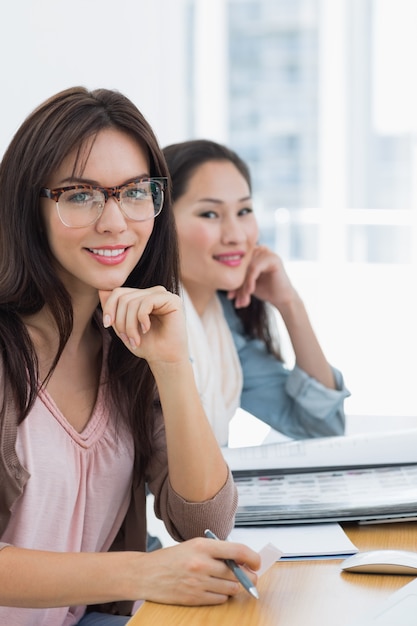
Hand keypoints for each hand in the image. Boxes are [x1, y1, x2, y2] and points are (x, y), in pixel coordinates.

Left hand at [99, 286, 188, 363]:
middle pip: (124, 297)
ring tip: (135, 340)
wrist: (164, 359)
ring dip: (130, 325)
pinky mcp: (172, 300)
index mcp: (142, 296)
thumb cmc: (146, 345)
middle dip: (121, 321)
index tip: (108, 325)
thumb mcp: (122, 326)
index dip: (109, 308)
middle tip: (126, 338)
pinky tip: (146, 330)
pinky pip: (147, 302)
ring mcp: (163, 295)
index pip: (118, 292)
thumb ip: (113, 308)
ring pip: (134, 302)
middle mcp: (153, 292)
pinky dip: (141, 319)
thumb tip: (101, 289)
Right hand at [137, 537, 259, 605]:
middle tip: (250, 576)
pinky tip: (215, 589)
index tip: (257, 562)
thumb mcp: (193, 546)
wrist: (146, 574)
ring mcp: (197, 582)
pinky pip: (219, 600)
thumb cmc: (171, 558)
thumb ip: (216, 551)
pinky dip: (222, 596)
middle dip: (247, 576)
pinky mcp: (193, 598)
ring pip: (230, 589)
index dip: (252, 557)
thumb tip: (242, 562)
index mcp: (202, 545)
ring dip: (234, 587)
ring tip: (228, 582)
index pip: (237, 550)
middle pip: (237, 573)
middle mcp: (201, 563)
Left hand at [228, 245, 297, 309]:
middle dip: (237, 285)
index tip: (230, 296)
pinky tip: (250, 291)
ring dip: (243, 286)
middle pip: (241, 266)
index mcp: (251, 253)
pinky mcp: (273, 258)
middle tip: (235, 299)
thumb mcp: (245, 284)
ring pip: (247, 268)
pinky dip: (250, 281)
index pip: (235, 264)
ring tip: (244, 299)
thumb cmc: (264, 290)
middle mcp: (258, 249)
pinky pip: (255, 268)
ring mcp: (266, 252)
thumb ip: (235, 280)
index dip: (231, 280)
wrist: (281, 298)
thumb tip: (219, 284)